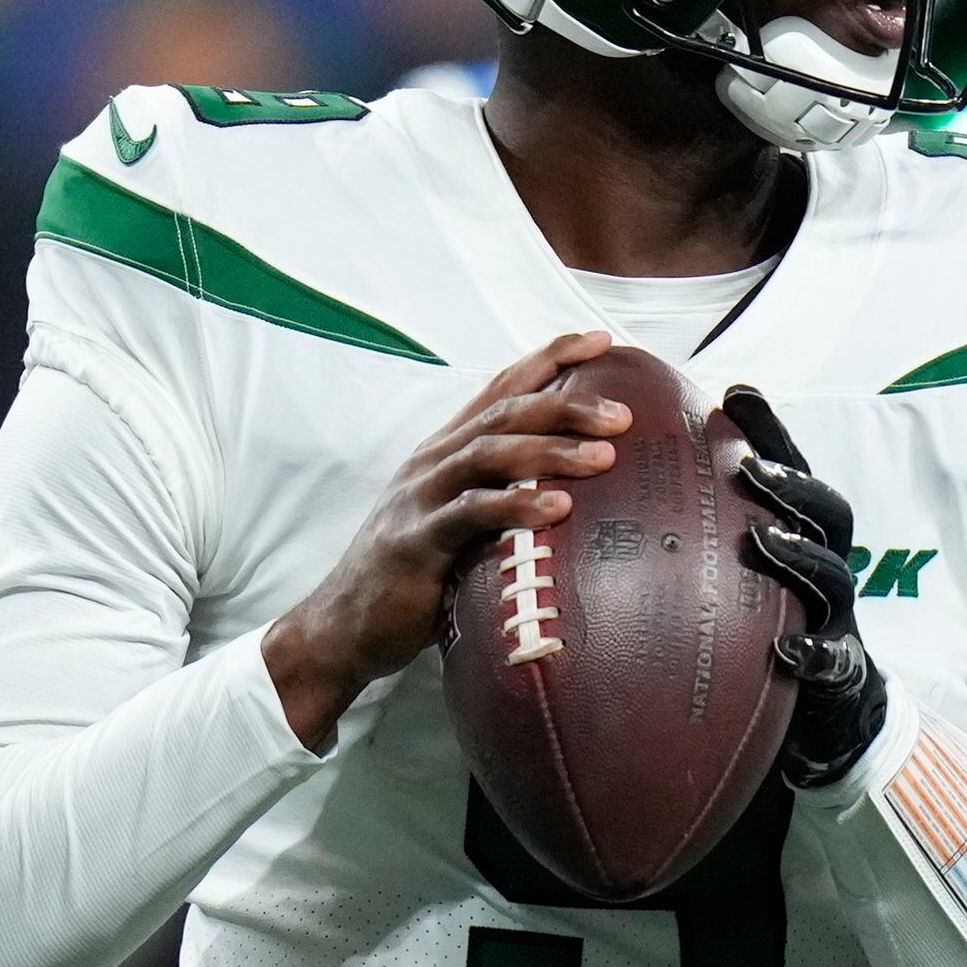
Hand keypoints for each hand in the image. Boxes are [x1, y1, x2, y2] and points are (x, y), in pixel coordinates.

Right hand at [265, 331, 630, 748]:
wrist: (344, 624)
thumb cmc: (416, 574)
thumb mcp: (461, 521)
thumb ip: (502, 496)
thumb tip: (577, 492)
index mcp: (446, 450)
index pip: (501, 388)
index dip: (550, 358)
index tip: (602, 342)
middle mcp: (434, 461)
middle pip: (505, 413)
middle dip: (566, 404)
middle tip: (623, 416)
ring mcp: (422, 497)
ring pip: (489, 453)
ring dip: (551, 450)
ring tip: (604, 456)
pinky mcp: (417, 541)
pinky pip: (470, 513)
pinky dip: (515, 506)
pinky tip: (557, 507)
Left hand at [724, 384, 887, 789]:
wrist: (825, 707)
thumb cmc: (765, 627)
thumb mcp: (737, 572)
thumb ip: (704, 531)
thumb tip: (622, 484)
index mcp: (803, 534)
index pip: (794, 471)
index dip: (771, 431)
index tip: (735, 394)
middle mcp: (826, 565)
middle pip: (826, 513)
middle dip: (792, 485)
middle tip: (748, 466)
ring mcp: (836, 615)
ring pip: (831, 575)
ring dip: (800, 554)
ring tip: (764, 538)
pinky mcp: (838, 667)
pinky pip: (830, 658)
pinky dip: (812, 653)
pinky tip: (787, 651)